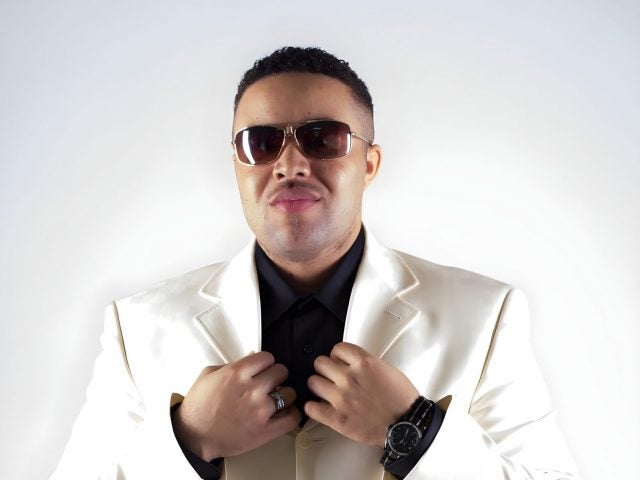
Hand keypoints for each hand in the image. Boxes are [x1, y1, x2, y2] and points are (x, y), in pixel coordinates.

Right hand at [171, 351, 300, 460]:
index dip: (265, 363)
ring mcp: (260, 410)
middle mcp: (251, 390)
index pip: (268, 357)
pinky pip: (292, 418)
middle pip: (281, 372)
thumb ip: (233, 364)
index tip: (264, 368)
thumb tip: (252, 358)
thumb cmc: (198, 408)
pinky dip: (291, 414)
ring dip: (284, 395)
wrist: (193, 437)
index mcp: (237, 373)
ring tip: (276, 399)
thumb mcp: (209, 374)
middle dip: (275, 376)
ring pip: (289, 393)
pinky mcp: (265, 431)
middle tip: (269, 383)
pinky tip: (284, 413)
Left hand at [305, 342, 418, 447]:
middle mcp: (350, 377)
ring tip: (325, 391)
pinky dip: (313, 408)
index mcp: (364, 363)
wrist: (407, 426)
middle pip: (320, 363)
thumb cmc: (401, 400)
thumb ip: (366, 363)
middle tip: (330, 376)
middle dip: (325, 369)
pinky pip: (311, 408)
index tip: (338, 361)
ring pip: (313, 382)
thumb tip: (351, 363)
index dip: (337, 356)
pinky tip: (320, 407)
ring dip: (318, 386)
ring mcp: (342, 398)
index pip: (337, 348)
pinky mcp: (337, 418)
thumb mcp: (387, 369)